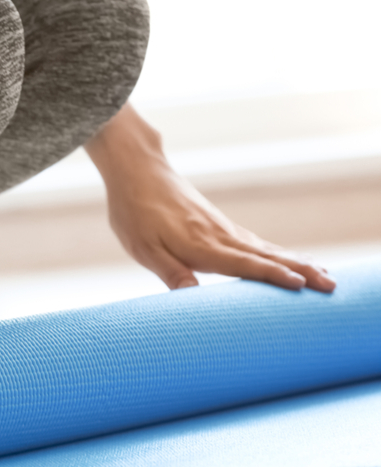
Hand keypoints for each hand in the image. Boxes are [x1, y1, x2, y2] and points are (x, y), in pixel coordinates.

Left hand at [86, 103, 335, 292]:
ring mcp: (222, 228)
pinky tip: (289, 260)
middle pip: (267, 256)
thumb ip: (170, 272)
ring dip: (296, 262)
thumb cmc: (135, 211)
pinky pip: (255, 242)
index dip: (272, 276)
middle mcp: (219, 236)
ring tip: (324, 274)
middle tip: (331, 284)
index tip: (302, 284)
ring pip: (266, 248)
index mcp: (201, 244)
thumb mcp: (143, 247)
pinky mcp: (219, 225)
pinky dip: (277, 253)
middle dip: (301, 270)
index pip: (243, 264)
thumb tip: (193, 296)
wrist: (138, 170)